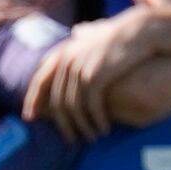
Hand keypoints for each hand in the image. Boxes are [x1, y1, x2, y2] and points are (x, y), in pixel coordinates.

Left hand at [23, 7, 161, 141]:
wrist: (140, 31)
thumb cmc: (121, 32)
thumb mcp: (97, 31)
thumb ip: (84, 33)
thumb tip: (77, 31)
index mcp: (62, 53)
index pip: (39, 81)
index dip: (32, 100)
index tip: (30, 118)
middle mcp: (66, 61)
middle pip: (57, 100)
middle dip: (62, 123)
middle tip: (71, 138)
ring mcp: (79, 69)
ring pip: (74, 108)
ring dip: (82, 126)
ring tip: (91, 137)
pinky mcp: (95, 77)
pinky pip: (91, 106)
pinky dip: (96, 121)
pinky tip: (103, 129)